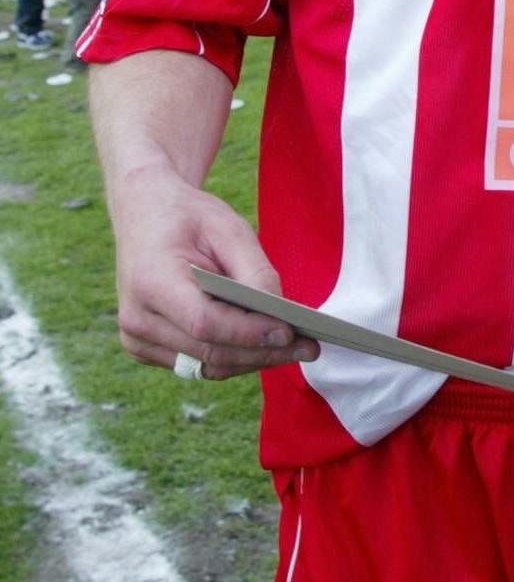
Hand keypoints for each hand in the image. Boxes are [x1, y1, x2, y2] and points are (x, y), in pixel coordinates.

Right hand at [110, 161, 316, 379]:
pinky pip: (198, 363)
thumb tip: (280, 314)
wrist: (146, 216)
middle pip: (209, 351)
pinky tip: (267, 346)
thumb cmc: (190, 219)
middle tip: (310, 347)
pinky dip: (235, 358)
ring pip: (206, 366)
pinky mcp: (146, 348)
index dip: (249, 332)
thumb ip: (254, 272)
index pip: (204, 322)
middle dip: (263, 352)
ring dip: (254, 360)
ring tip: (298, 349)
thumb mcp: (229, 230)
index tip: (290, 332)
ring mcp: (137, 339)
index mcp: (151, 282)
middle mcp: (137, 318)